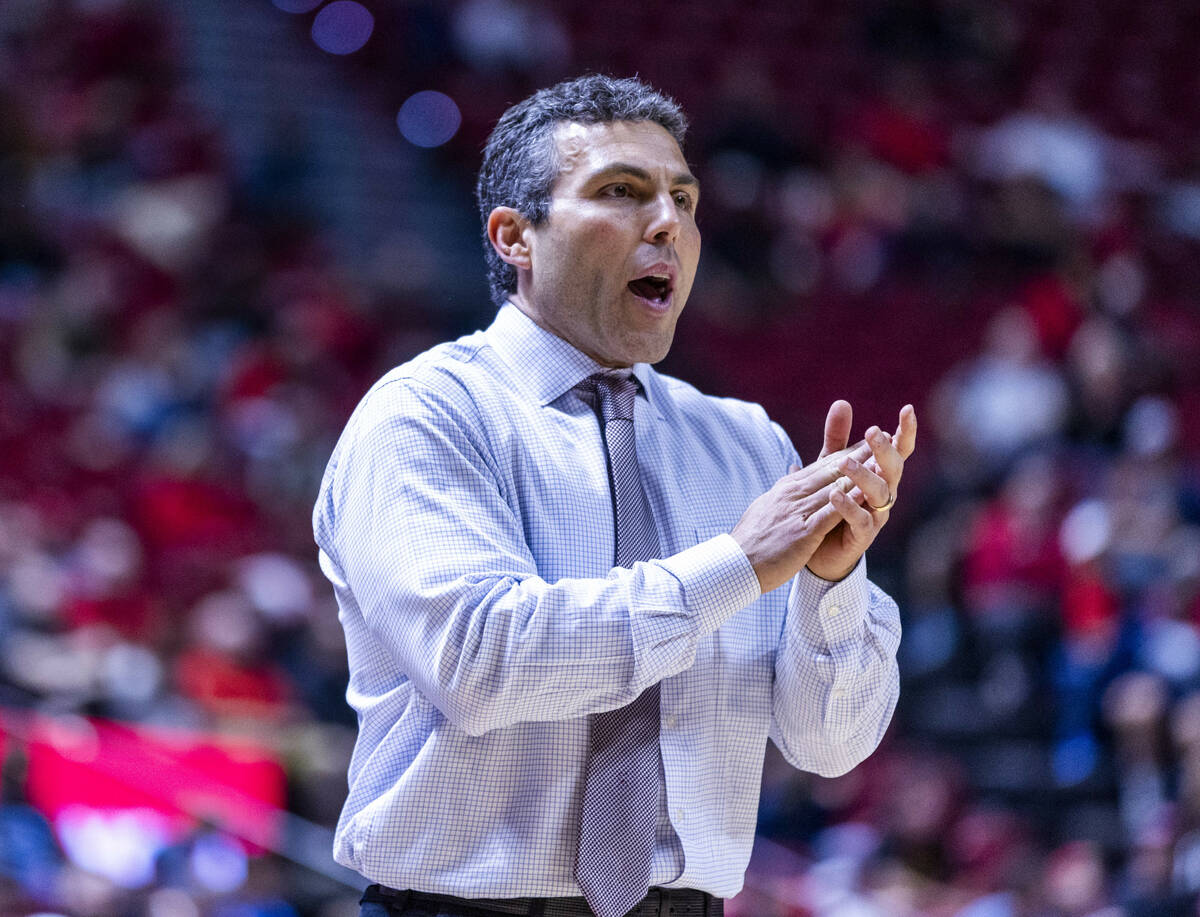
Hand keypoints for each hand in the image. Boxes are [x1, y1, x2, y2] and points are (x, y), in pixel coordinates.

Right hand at [731, 422, 872, 593]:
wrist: (735, 563)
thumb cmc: (750, 540)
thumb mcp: (766, 508)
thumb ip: (782, 493)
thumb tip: (790, 478)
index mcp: (786, 489)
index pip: (820, 466)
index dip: (845, 453)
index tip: (865, 443)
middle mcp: (793, 494)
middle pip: (831, 469)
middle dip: (859, 454)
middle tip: (882, 439)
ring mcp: (798, 512)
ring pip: (834, 486)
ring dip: (860, 472)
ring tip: (882, 459)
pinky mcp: (803, 532)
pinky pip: (831, 513)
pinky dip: (849, 500)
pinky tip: (866, 493)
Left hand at [805, 402, 917, 581]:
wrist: (819, 549)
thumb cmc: (832, 503)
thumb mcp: (831, 466)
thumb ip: (837, 438)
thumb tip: (842, 402)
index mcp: (880, 474)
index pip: (898, 450)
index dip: (906, 431)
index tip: (907, 409)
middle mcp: (884, 493)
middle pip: (893, 468)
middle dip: (885, 450)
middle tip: (873, 431)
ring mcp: (876, 515)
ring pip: (880, 493)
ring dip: (864, 476)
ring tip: (845, 463)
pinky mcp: (862, 535)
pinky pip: (861, 520)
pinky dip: (849, 507)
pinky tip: (835, 495)